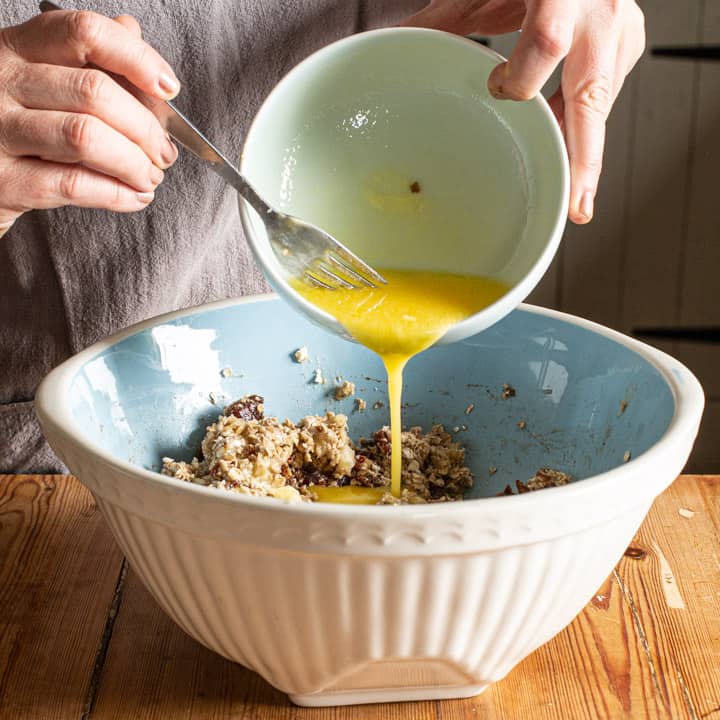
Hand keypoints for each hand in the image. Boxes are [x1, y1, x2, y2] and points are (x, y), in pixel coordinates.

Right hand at [0, 10, 179, 236]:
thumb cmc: (18, 130)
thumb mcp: (44, 83)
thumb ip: (88, 58)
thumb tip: (132, 32)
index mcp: (17, 48)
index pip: (84, 33)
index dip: (136, 59)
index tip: (169, 89)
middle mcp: (1, 82)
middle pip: (94, 92)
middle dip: (146, 128)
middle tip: (165, 152)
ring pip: (85, 137)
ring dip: (134, 163)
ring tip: (151, 176)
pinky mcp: (4, 181)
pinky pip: (73, 184)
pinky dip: (117, 193)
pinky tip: (135, 196)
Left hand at [404, 0, 644, 223]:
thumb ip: (446, 16)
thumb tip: (391, 45)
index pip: (545, 45)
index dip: (520, 80)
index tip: (496, 91)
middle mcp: (599, 14)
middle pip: (591, 98)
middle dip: (584, 158)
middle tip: (576, 205)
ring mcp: (618, 31)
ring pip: (600, 107)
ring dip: (582, 152)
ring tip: (572, 195)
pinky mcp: (625, 44)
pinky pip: (602, 98)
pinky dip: (581, 128)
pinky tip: (567, 153)